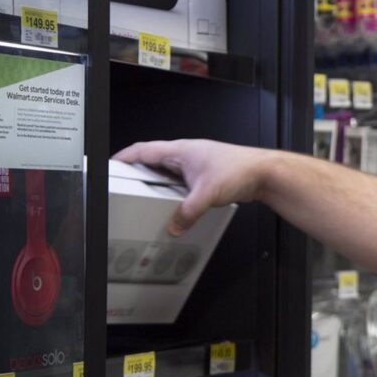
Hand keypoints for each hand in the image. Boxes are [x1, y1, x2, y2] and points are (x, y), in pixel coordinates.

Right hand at [114, 139, 274, 235]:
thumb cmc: (241, 170)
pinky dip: (174, 190)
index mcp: (181, 150)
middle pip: (154, 160)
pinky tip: (175, 202)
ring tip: (146, 195)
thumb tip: (174, 226)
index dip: (124, 158)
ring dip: (157, 182)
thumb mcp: (207, 194)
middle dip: (138, 172)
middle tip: (124, 183)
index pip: (143, 150)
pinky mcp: (206, 174)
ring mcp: (197, 164)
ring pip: (169, 171)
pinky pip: (182, 181)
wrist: (265, 173)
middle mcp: (188, 154)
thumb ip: (187, 213)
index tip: (111, 165)